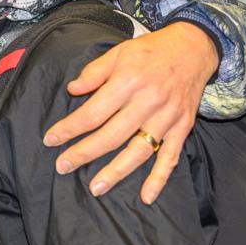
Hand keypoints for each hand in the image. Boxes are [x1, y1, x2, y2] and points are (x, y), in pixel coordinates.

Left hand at [43, 22, 217, 204]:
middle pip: (111, 135)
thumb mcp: (119, 52)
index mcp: (128, 82)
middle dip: (84, 153)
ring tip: (96, 188)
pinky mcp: (182, 128)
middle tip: (62, 166)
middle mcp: (148, 102)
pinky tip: (146, 196)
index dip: (70, 128)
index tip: (51, 139)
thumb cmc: (151, 50)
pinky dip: (159, 179)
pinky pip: (170, 157)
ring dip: (116, 172)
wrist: (194, 48)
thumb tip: (72, 90)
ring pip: (139, 151)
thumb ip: (94, 72)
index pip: (93, 112)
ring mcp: (167, 118)